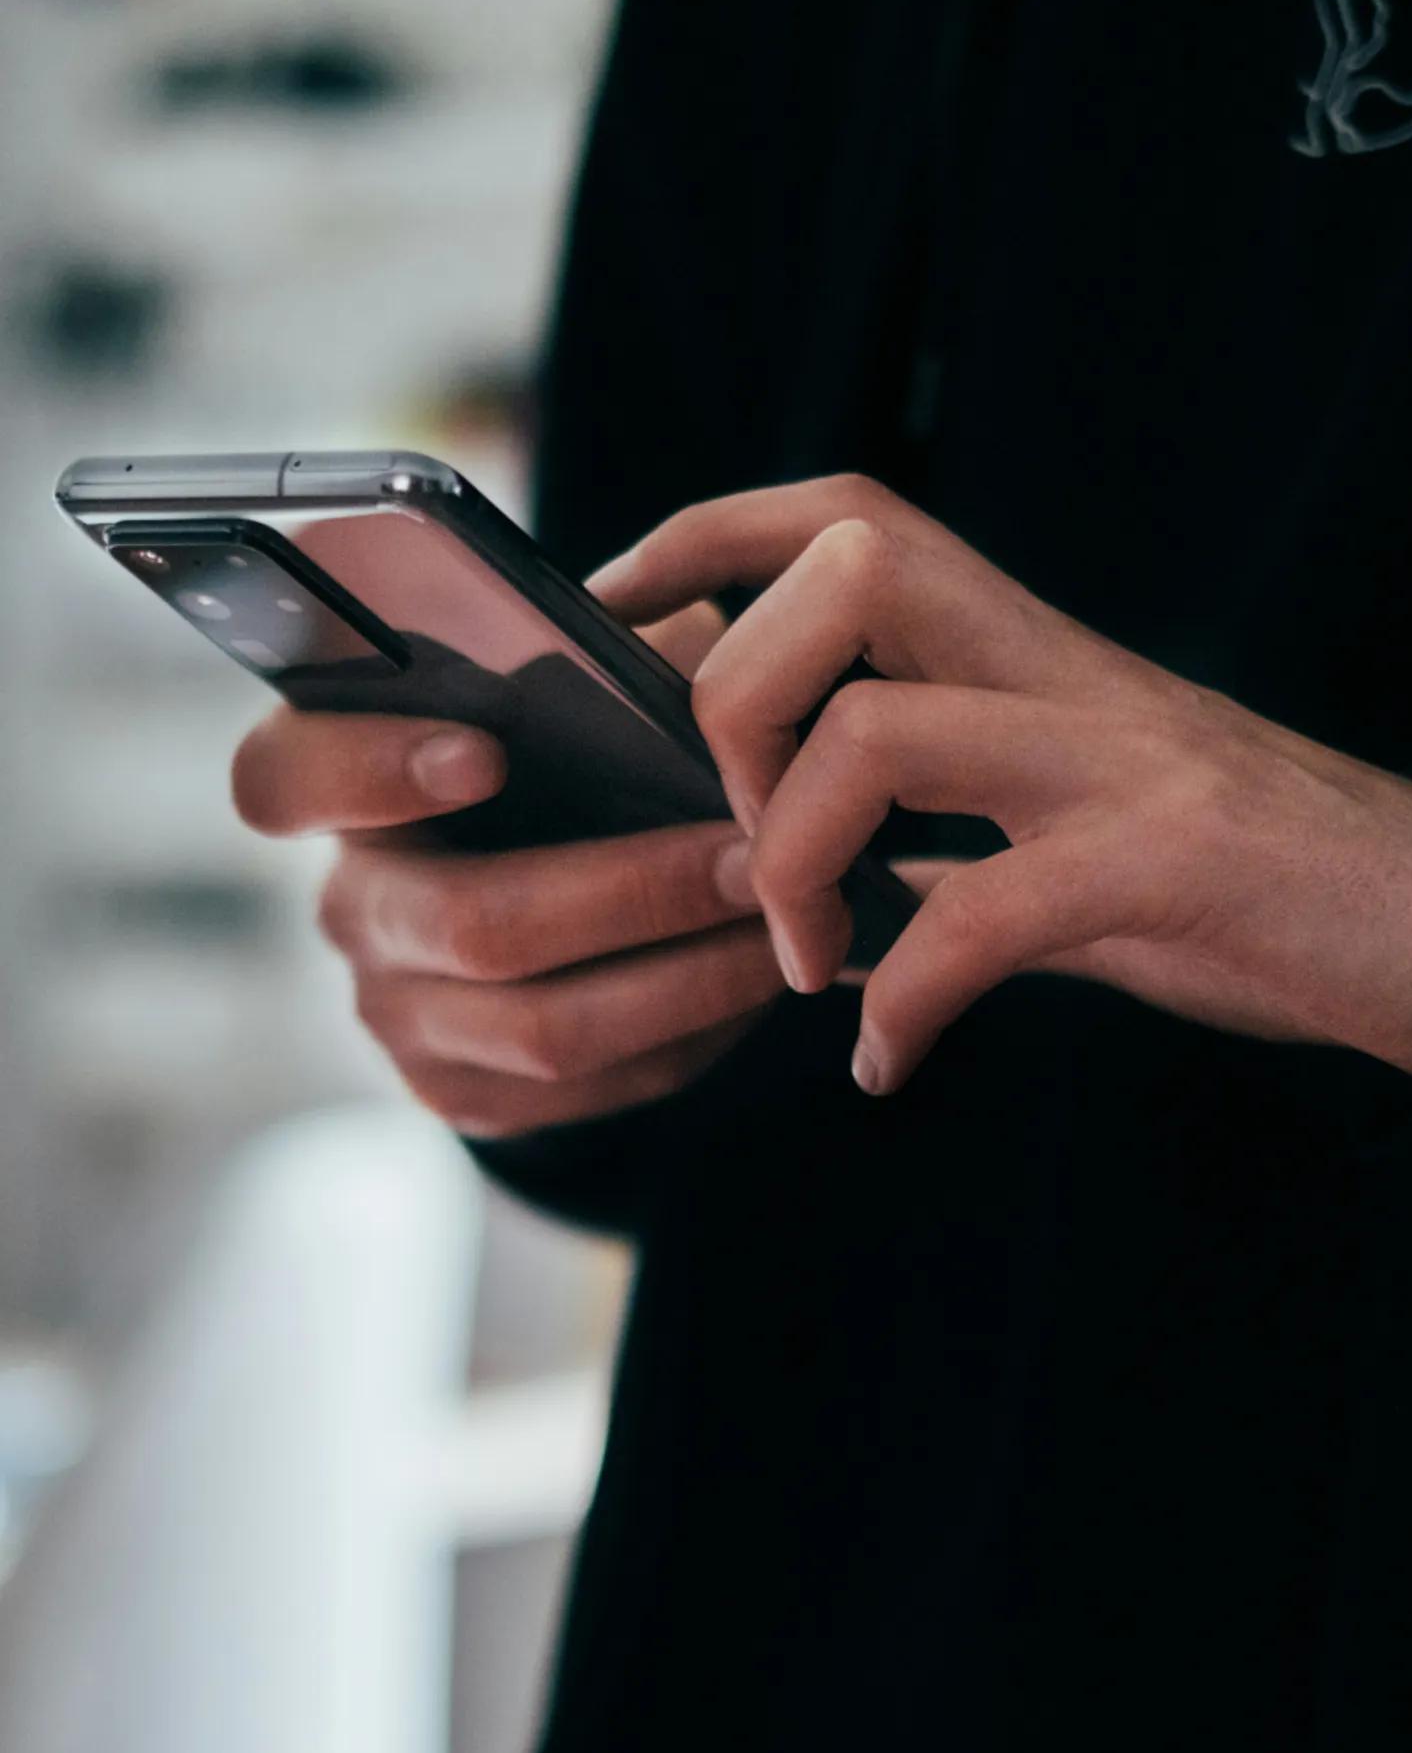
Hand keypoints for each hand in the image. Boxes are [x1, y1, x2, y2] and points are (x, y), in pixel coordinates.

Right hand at [230, 599, 785, 1138]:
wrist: (563, 895)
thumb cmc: (572, 755)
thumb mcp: (577, 682)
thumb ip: (603, 659)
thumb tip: (695, 665)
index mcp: (340, 782)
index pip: (284, 778)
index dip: (371, 769)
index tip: (485, 751)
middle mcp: (353, 906)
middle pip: (473, 925)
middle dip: (635, 893)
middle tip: (753, 858)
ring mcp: (400, 1015)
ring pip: (546, 1027)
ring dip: (688, 977)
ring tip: (785, 924)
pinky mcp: (464, 1093)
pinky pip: (589, 1087)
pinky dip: (690, 1034)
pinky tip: (754, 980)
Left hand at [586, 475, 1411, 1096]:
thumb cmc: (1227, 878)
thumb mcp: (1061, 830)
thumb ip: (941, 834)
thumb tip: (799, 872)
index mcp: (1025, 649)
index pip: (848, 515)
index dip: (709, 532)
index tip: (617, 608)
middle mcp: (1061, 672)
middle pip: (845, 573)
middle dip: (736, 703)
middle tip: (743, 847)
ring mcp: (1115, 757)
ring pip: (882, 731)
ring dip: (798, 861)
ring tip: (809, 964)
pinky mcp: (1166, 860)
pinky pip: (986, 914)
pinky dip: (907, 999)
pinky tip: (890, 1059)